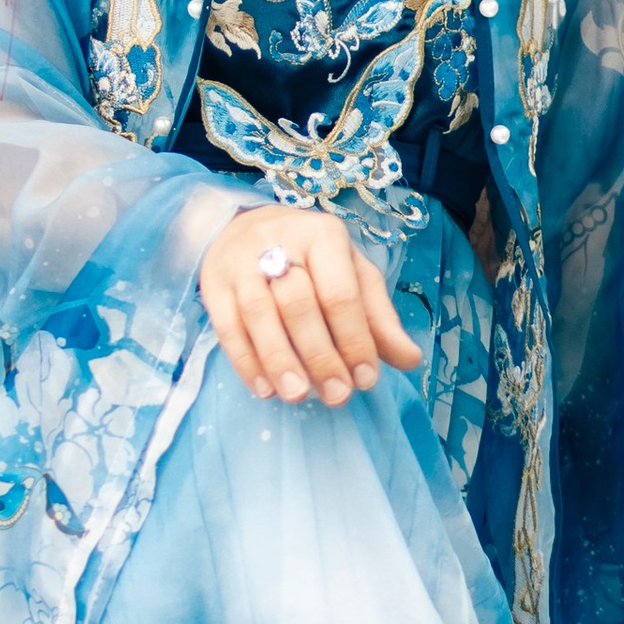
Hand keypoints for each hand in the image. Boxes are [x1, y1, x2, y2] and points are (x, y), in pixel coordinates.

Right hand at [200, 204, 423, 406]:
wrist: (246, 227)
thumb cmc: (311, 260)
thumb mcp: (352, 276)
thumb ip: (378, 318)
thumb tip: (410, 360)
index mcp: (324, 237)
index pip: (340, 293)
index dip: (355, 339)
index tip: (366, 380)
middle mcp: (280, 242)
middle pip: (299, 303)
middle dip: (320, 355)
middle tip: (337, 396)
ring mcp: (241, 261)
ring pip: (259, 313)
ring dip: (279, 360)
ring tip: (298, 395)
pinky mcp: (213, 282)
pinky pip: (226, 325)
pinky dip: (245, 360)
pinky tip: (264, 389)